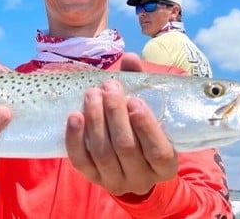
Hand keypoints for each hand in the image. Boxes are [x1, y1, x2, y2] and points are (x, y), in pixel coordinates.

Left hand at [65, 53, 177, 195]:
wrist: (131, 164)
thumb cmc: (144, 131)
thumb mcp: (151, 111)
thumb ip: (143, 85)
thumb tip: (130, 58)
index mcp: (165, 166)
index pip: (158, 151)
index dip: (146, 126)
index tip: (134, 100)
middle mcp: (141, 179)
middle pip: (125, 147)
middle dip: (115, 114)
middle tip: (109, 88)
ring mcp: (115, 181)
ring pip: (102, 152)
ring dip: (95, 120)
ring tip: (92, 94)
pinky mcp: (92, 178)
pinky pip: (80, 160)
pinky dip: (75, 138)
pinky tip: (74, 116)